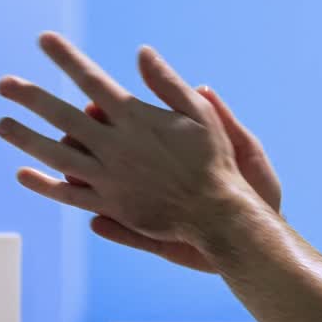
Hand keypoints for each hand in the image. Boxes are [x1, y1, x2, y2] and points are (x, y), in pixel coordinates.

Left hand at [0, 34, 271, 256]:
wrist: (216, 211)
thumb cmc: (212, 159)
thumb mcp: (199, 112)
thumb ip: (167, 82)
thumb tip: (142, 51)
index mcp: (135, 118)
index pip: (91, 79)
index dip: (66, 58)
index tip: (44, 39)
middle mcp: (115, 145)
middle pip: (62, 116)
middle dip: (30, 97)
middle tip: (3, 84)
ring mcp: (109, 177)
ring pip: (56, 155)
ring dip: (26, 138)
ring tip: (2, 124)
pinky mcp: (110, 205)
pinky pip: (69, 194)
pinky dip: (44, 184)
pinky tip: (23, 173)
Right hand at [75, 86, 281, 272]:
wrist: (256, 224)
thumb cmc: (248, 180)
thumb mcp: (238, 141)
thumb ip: (217, 112)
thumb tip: (203, 84)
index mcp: (167, 153)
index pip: (129, 129)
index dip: (108, 117)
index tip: (92, 104)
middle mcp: (153, 180)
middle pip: (109, 162)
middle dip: (84, 150)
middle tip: (66, 138)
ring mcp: (153, 210)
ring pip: (111, 199)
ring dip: (89, 191)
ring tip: (70, 181)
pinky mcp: (160, 238)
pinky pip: (130, 235)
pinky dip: (113, 230)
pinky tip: (96, 222)